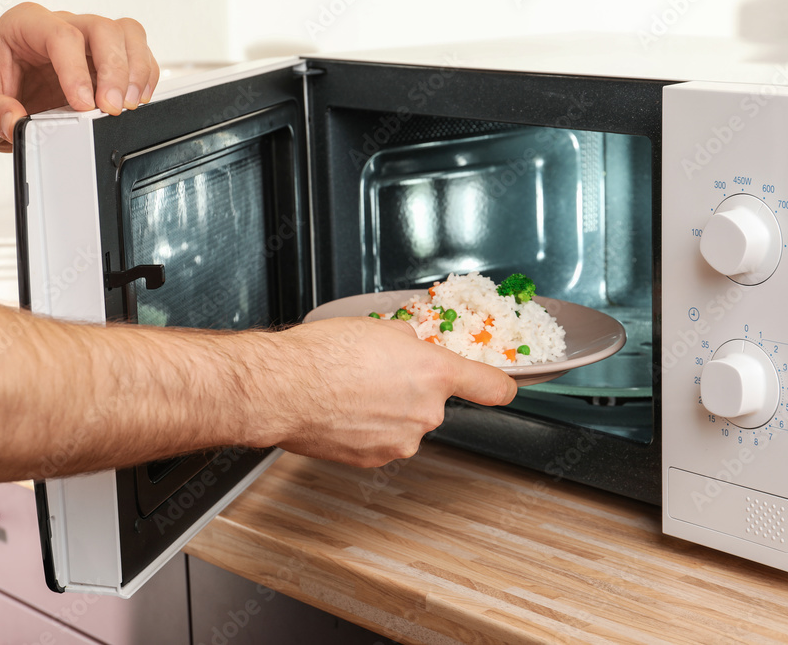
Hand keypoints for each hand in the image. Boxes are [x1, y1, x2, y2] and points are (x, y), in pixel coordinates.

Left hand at [0, 2, 159, 151]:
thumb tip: (17, 121)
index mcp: (24, 27)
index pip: (62, 35)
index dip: (78, 71)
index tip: (83, 105)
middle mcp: (59, 28)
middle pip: (103, 29)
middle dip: (115, 70)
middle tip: (112, 107)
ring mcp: (85, 46)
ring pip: (126, 36)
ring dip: (136, 70)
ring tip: (131, 103)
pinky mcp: (103, 67)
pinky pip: (136, 57)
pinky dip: (144, 78)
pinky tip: (137, 99)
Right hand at [263, 317, 517, 467]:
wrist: (283, 388)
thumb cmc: (323, 355)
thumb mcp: (380, 328)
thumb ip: (410, 344)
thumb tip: (412, 349)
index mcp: (434, 373)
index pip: (490, 386)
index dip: (501, 386)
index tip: (505, 388)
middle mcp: (425, 412)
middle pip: (434, 402)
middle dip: (411, 389)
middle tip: (376, 372)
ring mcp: (401, 440)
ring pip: (405, 422)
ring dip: (387, 409)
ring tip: (350, 390)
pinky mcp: (374, 459)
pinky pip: (381, 440)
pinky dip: (366, 428)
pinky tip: (342, 410)